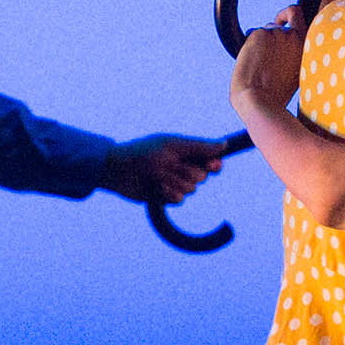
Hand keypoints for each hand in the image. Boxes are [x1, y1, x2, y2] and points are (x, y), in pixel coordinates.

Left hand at [99, 134, 227, 205]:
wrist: (119, 171)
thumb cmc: (144, 153)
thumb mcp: (173, 147)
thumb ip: (199, 147)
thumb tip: (224, 144)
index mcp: (186, 153)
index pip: (210, 160)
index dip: (213, 164)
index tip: (213, 165)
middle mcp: (183, 168)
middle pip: (202, 177)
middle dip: (186, 172)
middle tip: (169, 165)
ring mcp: (175, 183)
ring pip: (191, 190)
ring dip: (174, 182)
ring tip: (157, 176)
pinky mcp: (166, 197)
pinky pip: (179, 200)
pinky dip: (169, 193)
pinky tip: (156, 187)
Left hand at [231, 9, 304, 113]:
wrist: (258, 99)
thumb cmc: (276, 92)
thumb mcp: (297, 72)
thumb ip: (296, 53)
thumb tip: (288, 39)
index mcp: (306, 46)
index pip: (296, 14)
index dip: (288, 15)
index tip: (282, 22)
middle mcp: (294, 36)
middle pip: (277, 26)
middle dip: (270, 38)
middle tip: (264, 55)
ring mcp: (277, 33)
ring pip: (265, 31)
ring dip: (260, 44)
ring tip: (260, 66)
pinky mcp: (260, 34)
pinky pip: (252, 33)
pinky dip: (250, 45)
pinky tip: (252, 62)